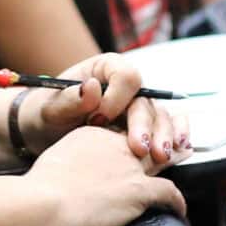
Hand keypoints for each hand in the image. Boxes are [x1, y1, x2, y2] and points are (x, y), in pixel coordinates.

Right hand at [28, 125, 187, 225]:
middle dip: (161, 137)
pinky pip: (169, 192)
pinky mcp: (139, 190)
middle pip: (147, 136)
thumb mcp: (55, 161)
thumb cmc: (41, 188)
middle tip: (174, 141)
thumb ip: (71, 161)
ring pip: (163, 156)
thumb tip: (74, 174)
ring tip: (184, 159)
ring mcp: (130, 166)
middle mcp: (115, 144)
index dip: (133, 134)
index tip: (138, 142)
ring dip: (175, 158)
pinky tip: (180, 211)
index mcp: (93, 135)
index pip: (121, 131)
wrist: (46, 202)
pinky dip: (178, 202)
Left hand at [30, 54, 191, 168]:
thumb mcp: (50, 108)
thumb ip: (70, 100)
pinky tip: (180, 149)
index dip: (117, 99)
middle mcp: (126, 85)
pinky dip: (175, 136)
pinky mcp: (143, 127)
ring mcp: (137, 106)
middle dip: (145, 125)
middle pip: (147, 100)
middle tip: (139, 149)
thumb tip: (92, 87)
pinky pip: (166, 127)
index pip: (126, 76)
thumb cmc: (45, 115)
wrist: (44, 134)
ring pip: (160, 116)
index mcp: (105, 69)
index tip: (97, 121)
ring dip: (163, 135)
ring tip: (160, 157)